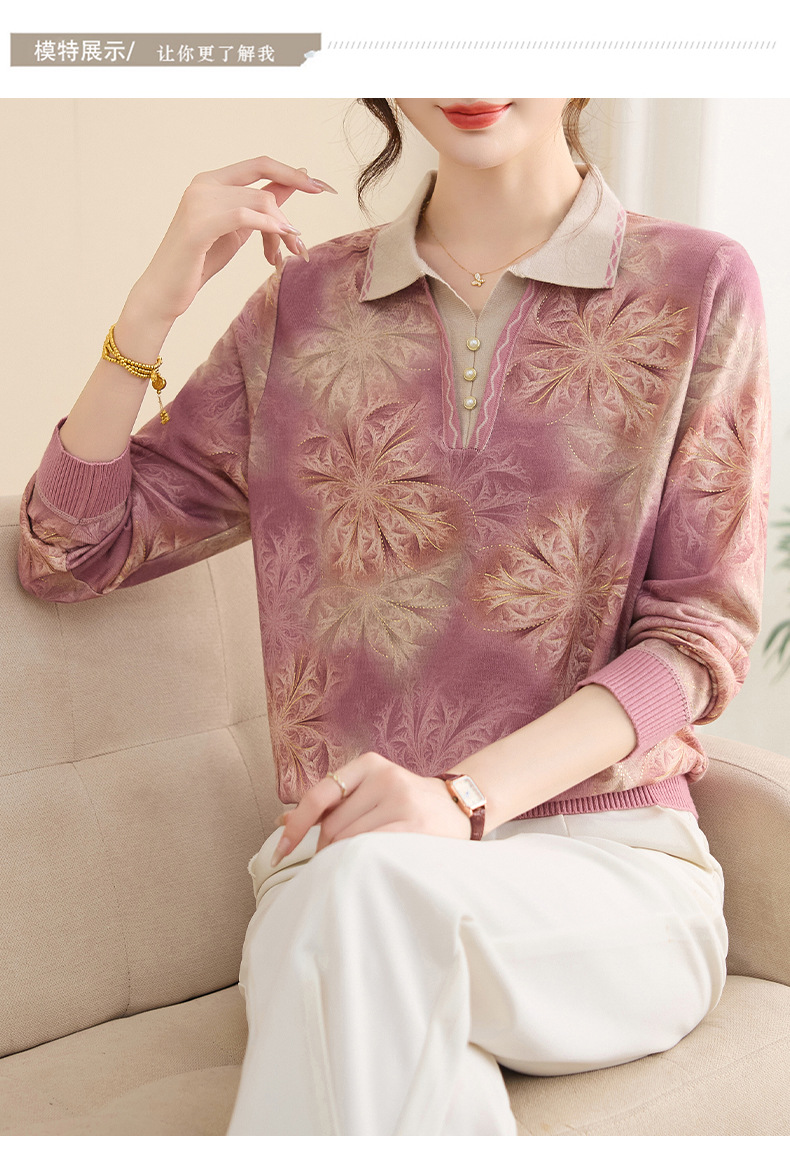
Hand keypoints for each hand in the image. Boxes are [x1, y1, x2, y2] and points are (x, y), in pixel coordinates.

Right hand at [125, 155, 336, 327]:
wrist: (165, 292)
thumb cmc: (199, 261)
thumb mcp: (238, 230)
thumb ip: (261, 206)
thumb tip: (295, 181)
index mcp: (212, 181)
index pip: (260, 164)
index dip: (294, 173)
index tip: (325, 189)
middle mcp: (204, 183)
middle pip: (264, 182)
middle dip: (292, 208)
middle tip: (304, 243)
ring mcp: (198, 201)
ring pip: (260, 202)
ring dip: (282, 231)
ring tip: (288, 257)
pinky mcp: (198, 224)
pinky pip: (245, 217)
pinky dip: (268, 230)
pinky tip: (277, 250)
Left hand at [270, 752, 471, 866]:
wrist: (458, 806)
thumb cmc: (404, 802)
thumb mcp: (369, 790)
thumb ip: (331, 804)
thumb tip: (282, 821)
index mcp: (368, 764)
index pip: (319, 796)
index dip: (295, 826)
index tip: (279, 851)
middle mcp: (385, 776)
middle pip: (333, 825)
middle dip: (325, 850)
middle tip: (331, 865)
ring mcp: (401, 800)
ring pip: (351, 841)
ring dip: (343, 860)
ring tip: (352, 866)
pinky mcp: (415, 826)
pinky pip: (373, 849)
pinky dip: (362, 862)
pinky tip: (366, 868)